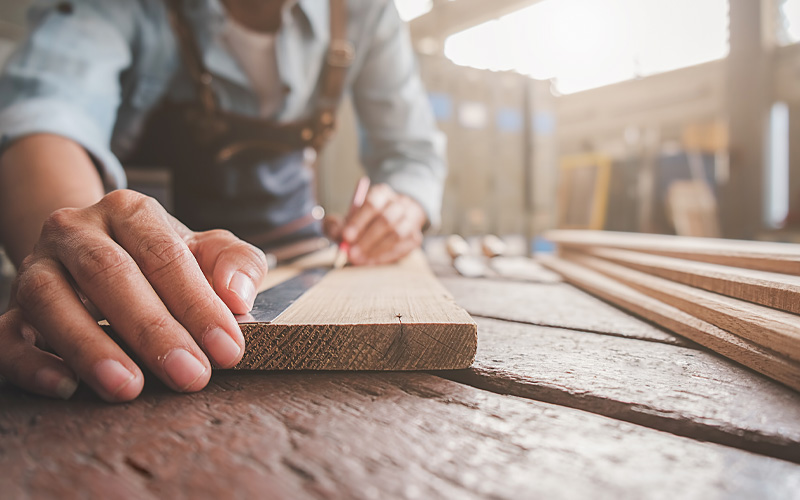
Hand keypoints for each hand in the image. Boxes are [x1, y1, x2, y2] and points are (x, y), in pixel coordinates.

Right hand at [0, 190, 267, 401]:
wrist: (98, 257)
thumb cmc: (166, 260)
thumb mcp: (209, 251)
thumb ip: (236, 263)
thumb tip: (237, 295)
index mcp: (129, 211)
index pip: (165, 254)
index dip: (198, 304)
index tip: (227, 350)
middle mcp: (76, 231)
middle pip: (109, 273)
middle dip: (153, 329)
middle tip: (191, 375)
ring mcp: (37, 268)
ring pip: (50, 300)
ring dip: (89, 346)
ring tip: (129, 387)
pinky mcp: (11, 311)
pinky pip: (5, 335)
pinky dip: (31, 363)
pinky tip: (66, 387)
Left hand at [323, 184, 425, 265]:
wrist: (394, 220)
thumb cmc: (365, 221)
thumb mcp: (347, 218)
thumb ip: (337, 224)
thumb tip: (336, 234)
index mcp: (381, 193)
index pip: (371, 204)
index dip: (358, 221)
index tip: (346, 236)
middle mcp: (399, 203)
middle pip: (386, 219)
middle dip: (366, 239)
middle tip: (351, 253)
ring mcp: (410, 220)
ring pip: (397, 234)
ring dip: (376, 249)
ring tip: (359, 260)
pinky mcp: (415, 237)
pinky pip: (402, 248)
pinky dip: (385, 257)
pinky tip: (371, 262)